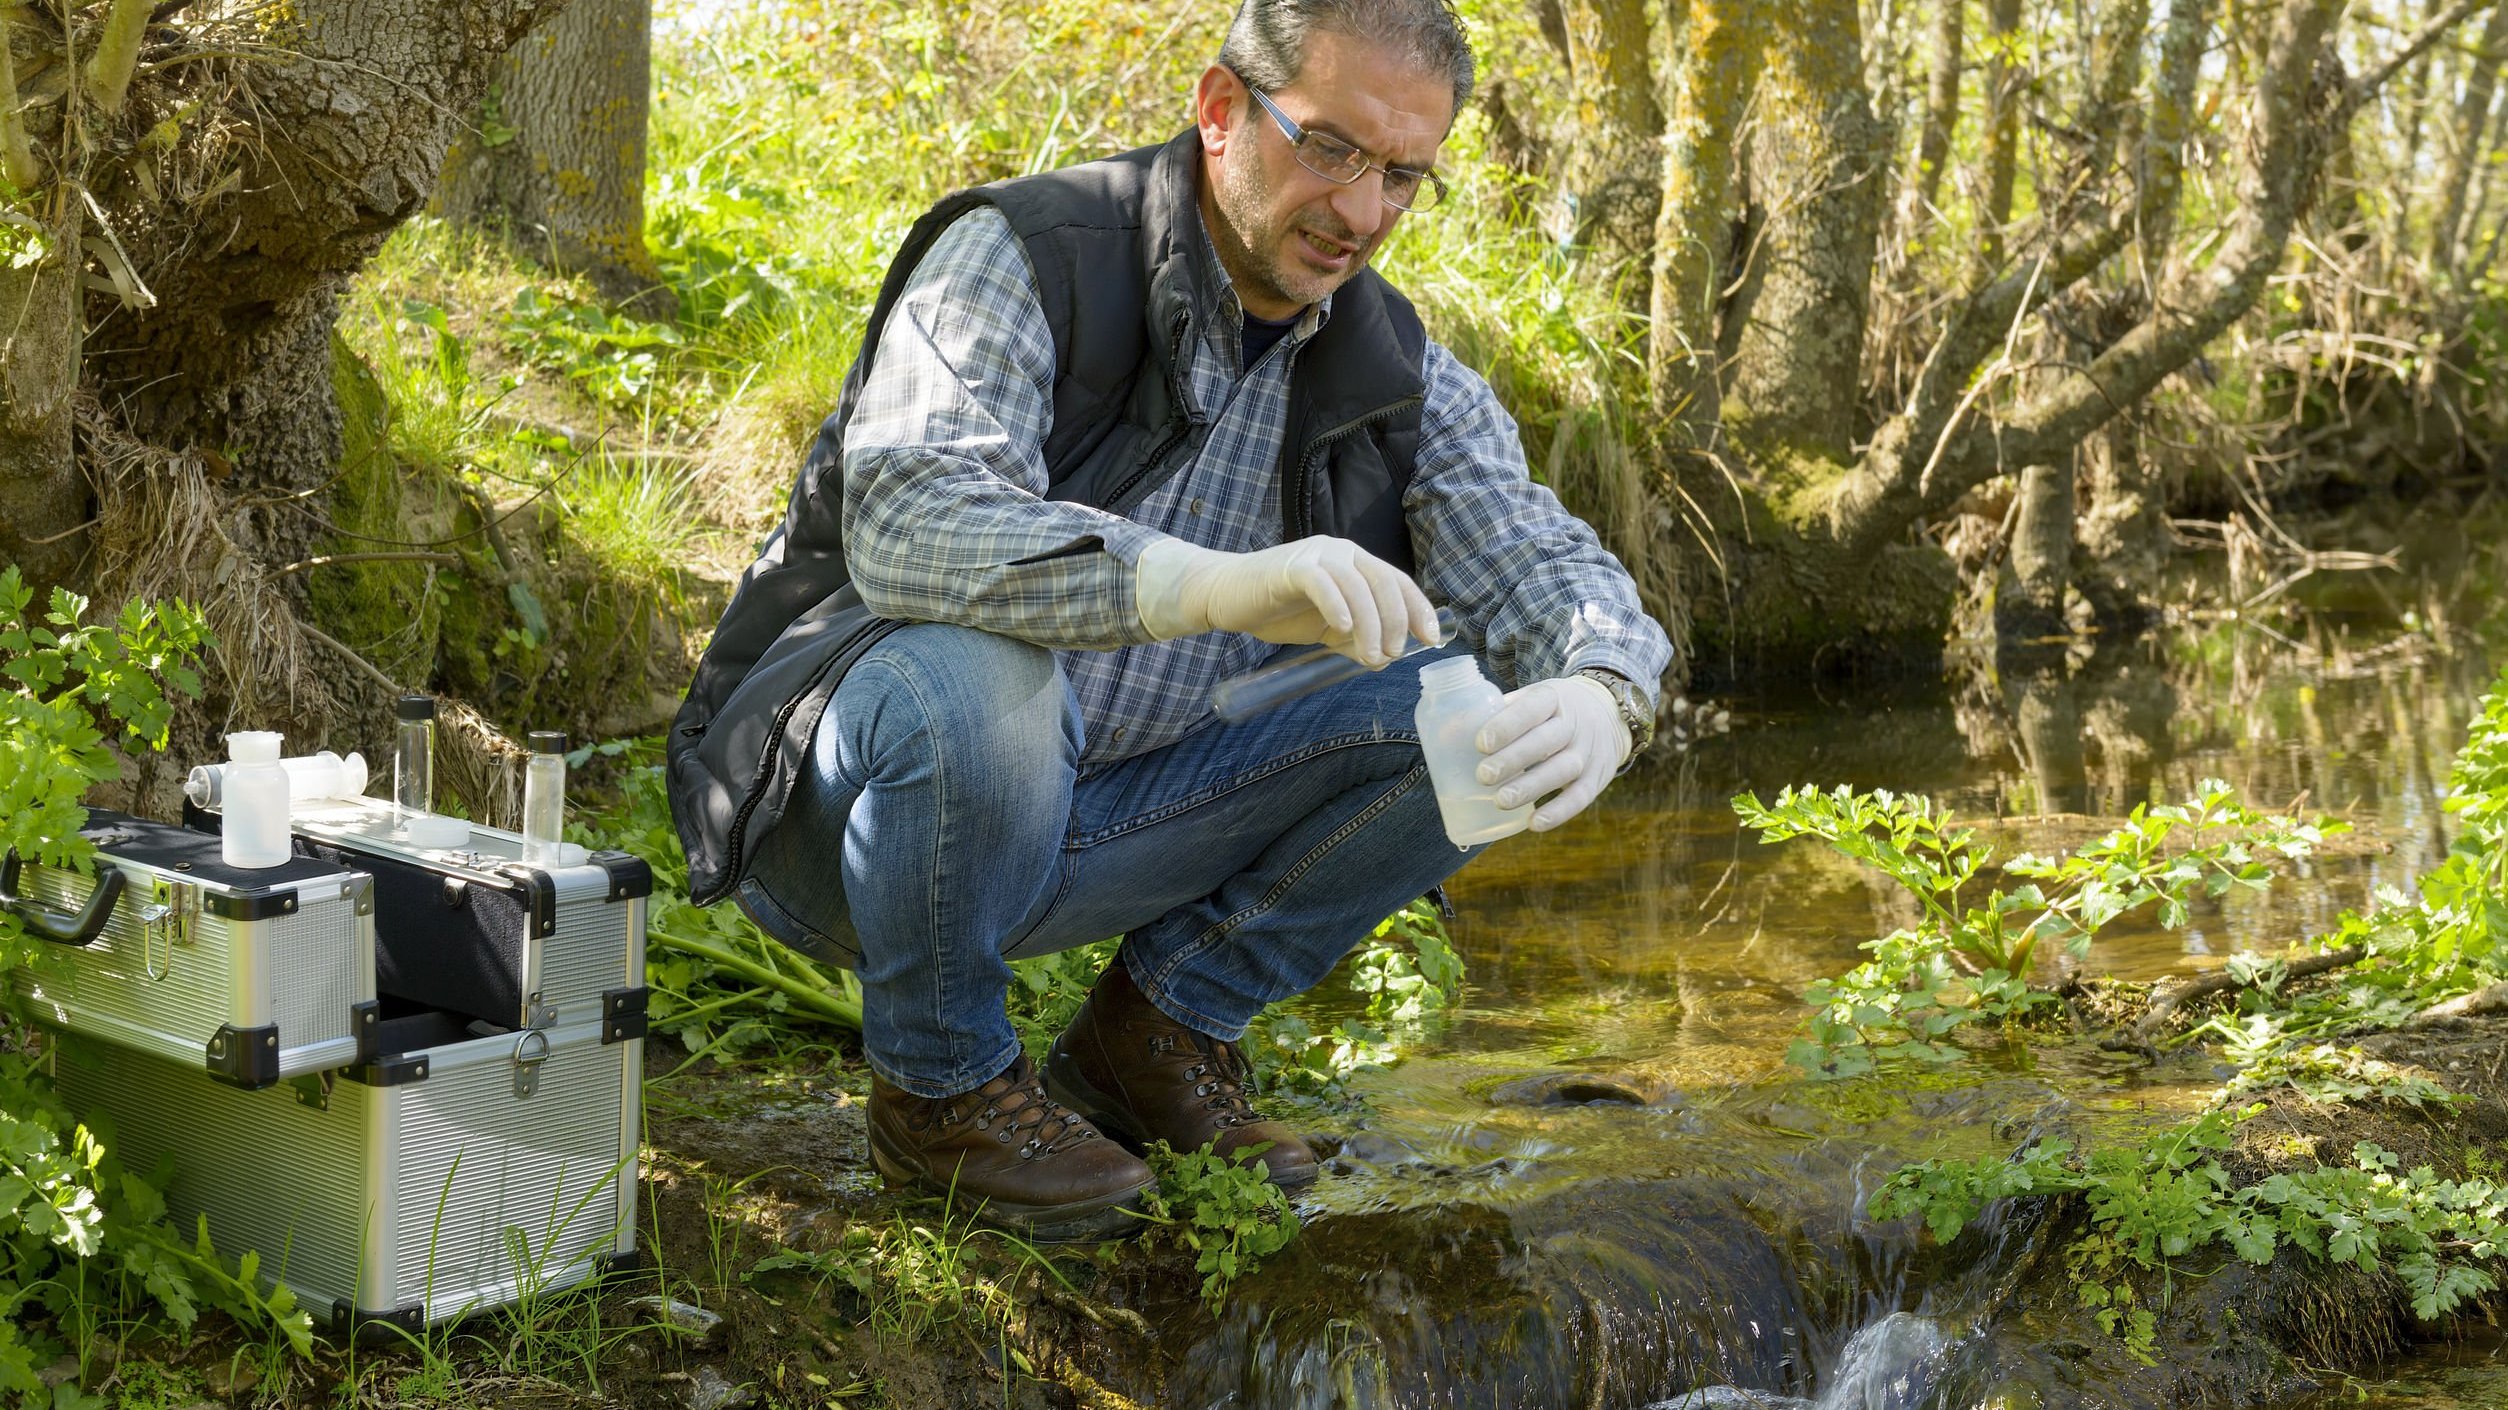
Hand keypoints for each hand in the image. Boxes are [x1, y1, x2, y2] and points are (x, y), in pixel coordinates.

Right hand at [1136, 536, 1439, 666]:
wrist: (1228, 596)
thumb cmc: (1280, 611)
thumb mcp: (1328, 629)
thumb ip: (1356, 641)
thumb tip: (1385, 660)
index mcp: (1356, 564)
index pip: (1397, 582)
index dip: (1418, 609)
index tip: (1430, 639)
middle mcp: (1343, 553)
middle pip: (1384, 581)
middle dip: (1396, 620)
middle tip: (1393, 653)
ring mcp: (1318, 556)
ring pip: (1358, 585)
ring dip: (1371, 623)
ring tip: (1372, 654)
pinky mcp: (1292, 565)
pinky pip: (1322, 582)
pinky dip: (1337, 604)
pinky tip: (1343, 627)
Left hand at [1473, 675, 1630, 831]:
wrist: (1609, 714)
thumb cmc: (1554, 711)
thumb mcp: (1533, 698)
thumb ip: (1497, 713)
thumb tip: (1447, 733)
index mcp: (1553, 698)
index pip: (1531, 709)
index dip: (1506, 726)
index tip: (1480, 743)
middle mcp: (1575, 723)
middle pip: (1545, 741)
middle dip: (1513, 759)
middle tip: (1483, 776)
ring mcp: (1588, 752)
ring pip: (1562, 770)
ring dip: (1531, 787)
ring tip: (1500, 801)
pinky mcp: (1597, 777)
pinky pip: (1581, 797)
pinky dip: (1559, 812)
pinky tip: (1535, 824)